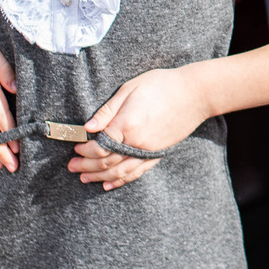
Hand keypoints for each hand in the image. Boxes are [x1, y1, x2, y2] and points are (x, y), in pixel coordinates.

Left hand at [70, 66, 213, 189]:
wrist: (195, 92)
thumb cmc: (161, 85)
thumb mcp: (129, 89)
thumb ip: (107, 111)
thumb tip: (87, 127)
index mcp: (126, 125)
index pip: (99, 147)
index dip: (84, 151)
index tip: (75, 149)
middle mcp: (137, 142)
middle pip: (107, 162)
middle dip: (87, 166)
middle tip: (72, 168)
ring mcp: (149, 150)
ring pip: (121, 172)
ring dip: (100, 177)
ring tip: (85, 178)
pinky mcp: (158, 153)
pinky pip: (138, 172)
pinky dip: (122, 180)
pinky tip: (110, 184)